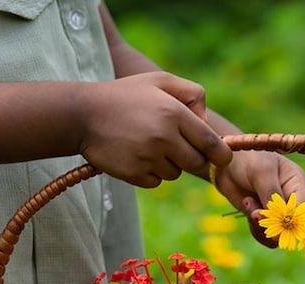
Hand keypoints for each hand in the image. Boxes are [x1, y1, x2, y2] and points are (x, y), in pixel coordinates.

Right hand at [77, 72, 232, 187]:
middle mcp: (163, 136)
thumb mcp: (159, 80)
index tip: (223, 158)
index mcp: (174, 113)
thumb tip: (208, 122)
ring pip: (176, 174)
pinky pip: (156, 182)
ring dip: (169, 164)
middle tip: (177, 147)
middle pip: (197, 163)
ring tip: (148, 145)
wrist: (82, 114)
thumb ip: (192, 93)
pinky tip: (136, 156)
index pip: (212, 143)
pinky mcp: (133, 173)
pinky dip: (151, 174)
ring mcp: (147, 157)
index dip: (222, 154)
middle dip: (193, 158)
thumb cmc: (126, 95)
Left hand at [211, 151, 304, 247]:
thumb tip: (280, 220)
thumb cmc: (249, 159)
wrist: (227, 161)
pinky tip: (246, 204)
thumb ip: (271, 194)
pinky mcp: (266, 220)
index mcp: (299, 184)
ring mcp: (279, 212)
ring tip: (248, 200)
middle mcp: (293, 200)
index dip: (293, 221)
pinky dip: (254, 227)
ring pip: (278, 235)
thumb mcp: (261, 172)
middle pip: (292, 227)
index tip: (275, 222)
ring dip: (260, 224)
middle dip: (272, 224)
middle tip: (254, 211)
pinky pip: (265, 236)